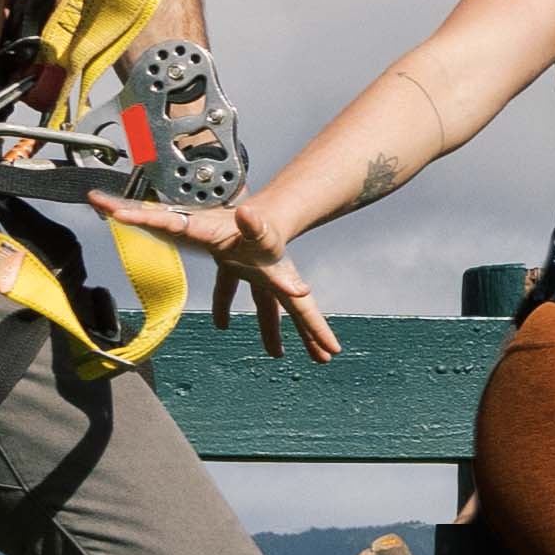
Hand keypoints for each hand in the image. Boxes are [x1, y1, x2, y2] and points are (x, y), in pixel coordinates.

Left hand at [180, 200, 341, 365]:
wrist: (237, 197)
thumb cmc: (247, 217)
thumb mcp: (254, 225)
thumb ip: (253, 225)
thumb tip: (248, 217)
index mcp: (280, 276)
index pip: (303, 308)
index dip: (316, 329)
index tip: (333, 349)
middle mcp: (271, 276)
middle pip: (295, 310)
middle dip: (309, 333)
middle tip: (325, 357)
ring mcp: (254, 271)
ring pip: (266, 306)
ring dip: (271, 329)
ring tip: (276, 354)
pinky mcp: (233, 265)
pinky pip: (230, 290)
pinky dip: (224, 307)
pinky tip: (221, 324)